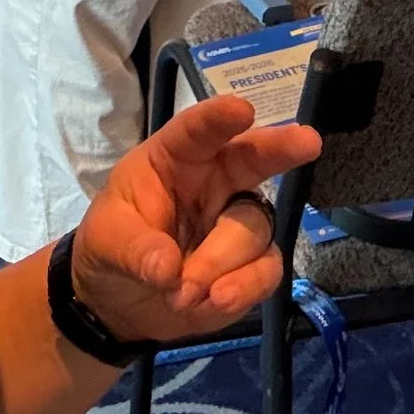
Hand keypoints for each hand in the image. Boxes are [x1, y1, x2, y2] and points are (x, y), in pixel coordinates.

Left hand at [69, 96, 319, 342]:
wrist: (119, 302)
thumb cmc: (112, 245)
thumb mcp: (106, 240)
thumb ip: (135, 250)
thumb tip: (168, 269)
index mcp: (175, 159)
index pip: (196, 131)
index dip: (218, 119)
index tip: (241, 110)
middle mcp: (214, 182)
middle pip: (254, 158)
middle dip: (280, 148)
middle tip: (308, 142)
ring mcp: (236, 223)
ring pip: (254, 228)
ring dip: (222, 261)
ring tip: (182, 292)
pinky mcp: (251, 267)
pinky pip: (266, 269)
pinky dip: (245, 286)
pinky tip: (218, 301)